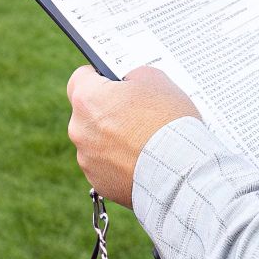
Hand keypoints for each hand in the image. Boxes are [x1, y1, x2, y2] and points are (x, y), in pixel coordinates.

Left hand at [66, 65, 199, 206]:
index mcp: (87, 99)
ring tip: (144, 140)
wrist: (179, 172)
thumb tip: (128, 82)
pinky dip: (120, 162)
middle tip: (137, 112)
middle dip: (109, 110)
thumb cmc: (167, 122)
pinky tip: (143, 161)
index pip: (80, 79)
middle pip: (88, 113)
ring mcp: (87, 160)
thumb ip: (133, 75)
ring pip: (96, 141)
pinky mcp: (99, 183)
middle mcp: (79, 130)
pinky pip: (106, 166)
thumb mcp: (155, 79)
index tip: (113, 81)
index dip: (98, 77)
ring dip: (113, 139)